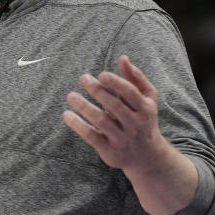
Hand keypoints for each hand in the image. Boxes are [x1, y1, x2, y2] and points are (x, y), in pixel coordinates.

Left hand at [62, 55, 166, 172]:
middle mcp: (135, 124)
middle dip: (98, 91)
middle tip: (83, 78)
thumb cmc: (144, 120)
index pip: (131, 94)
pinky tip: (67, 115)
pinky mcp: (109, 149)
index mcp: (144, 109)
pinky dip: (78, 125)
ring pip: (101, 121)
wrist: (147, 156)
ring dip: (84, 107)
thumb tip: (123, 57)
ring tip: (70, 96)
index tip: (101, 75)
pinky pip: (91, 136)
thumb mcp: (147, 99)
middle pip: (114, 106)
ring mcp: (122, 138)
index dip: (116, 83)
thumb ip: (135, 78)